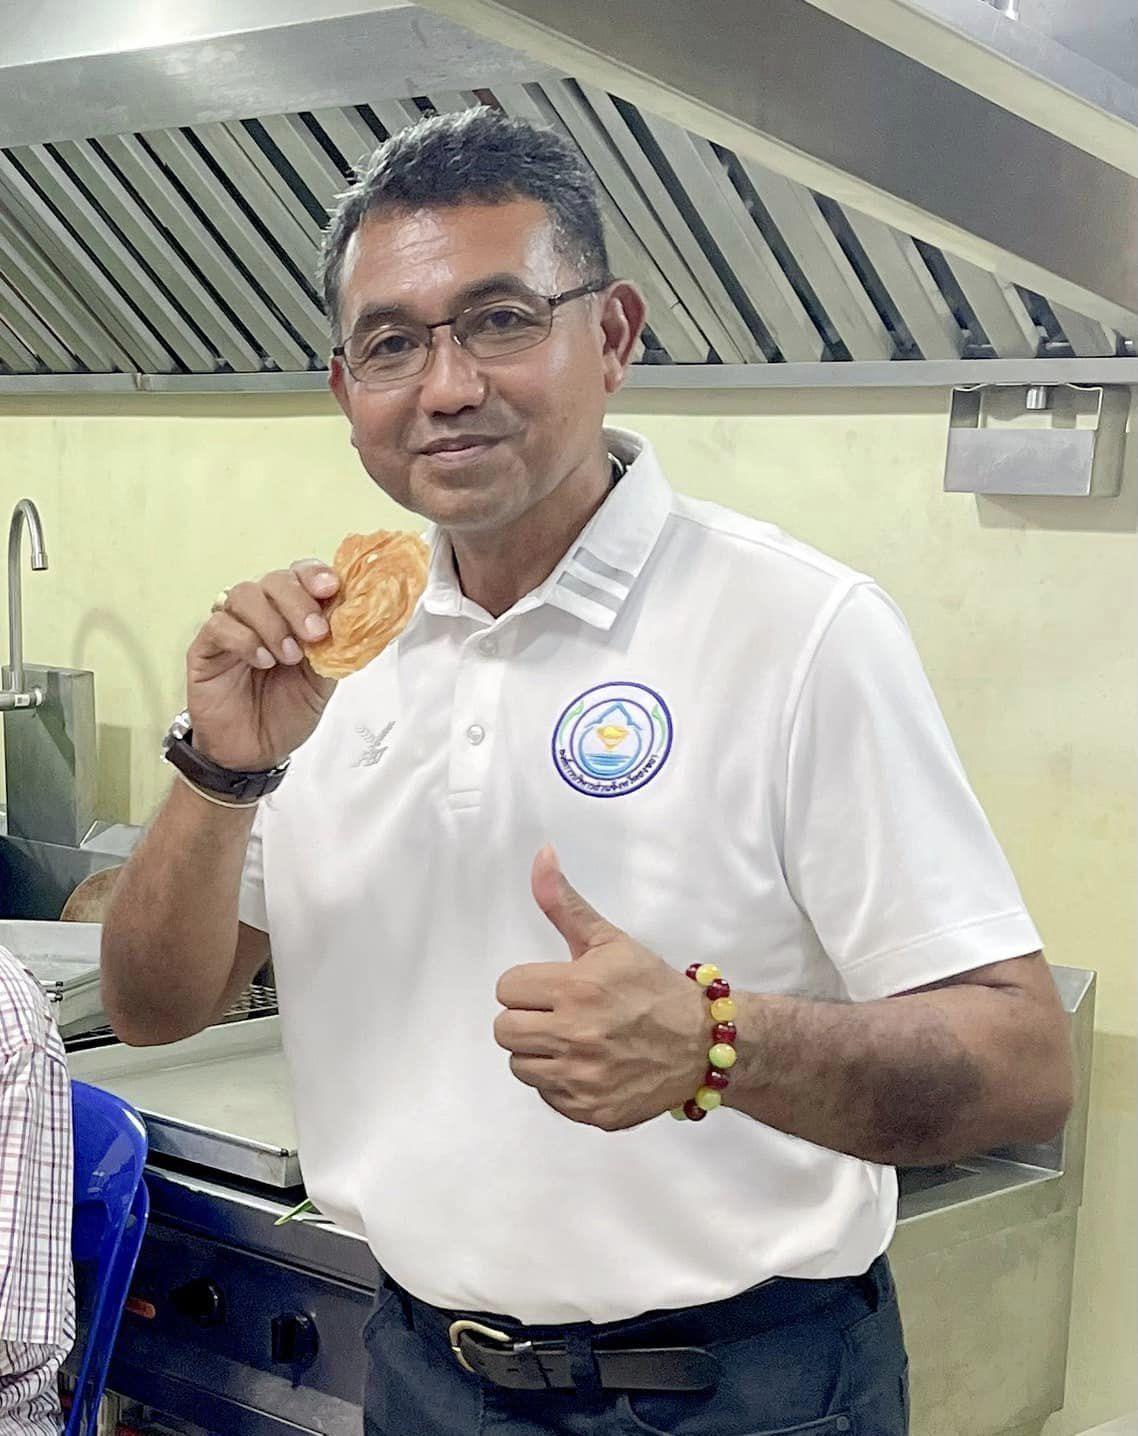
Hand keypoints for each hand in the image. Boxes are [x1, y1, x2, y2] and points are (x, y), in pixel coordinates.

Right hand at [187, 559, 340, 770]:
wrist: (255, 753)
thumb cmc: (285, 714)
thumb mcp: (323, 681)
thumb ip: (336, 648)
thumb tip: (357, 620)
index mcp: (291, 615)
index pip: (300, 575)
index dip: (315, 575)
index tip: (331, 588)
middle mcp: (261, 614)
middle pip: (274, 580)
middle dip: (298, 602)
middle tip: (315, 633)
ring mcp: (231, 628)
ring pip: (244, 594)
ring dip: (273, 622)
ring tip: (288, 656)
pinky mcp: (205, 648)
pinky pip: (219, 625)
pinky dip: (245, 639)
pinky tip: (262, 661)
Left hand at [494, 846, 705, 1129]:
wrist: (704, 1042)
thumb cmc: (652, 987)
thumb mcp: (609, 940)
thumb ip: (563, 903)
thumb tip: (541, 854)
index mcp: (575, 988)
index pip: (507, 988)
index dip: (528, 985)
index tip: (555, 987)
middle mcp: (575, 1036)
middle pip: (504, 1030)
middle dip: (527, 1018)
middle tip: (560, 1014)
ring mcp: (582, 1079)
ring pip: (521, 1065)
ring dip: (540, 1053)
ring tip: (575, 1040)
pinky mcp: (590, 1111)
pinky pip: (547, 1096)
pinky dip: (561, 1083)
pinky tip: (589, 1066)